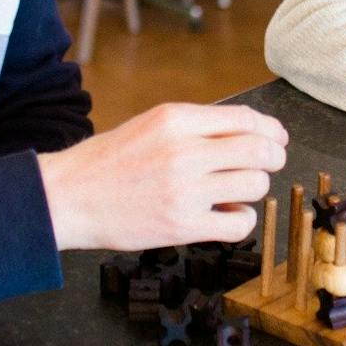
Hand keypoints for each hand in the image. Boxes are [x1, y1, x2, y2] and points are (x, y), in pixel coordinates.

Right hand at [36, 103, 287, 250]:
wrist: (68, 197)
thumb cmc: (109, 161)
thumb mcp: (151, 124)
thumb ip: (196, 126)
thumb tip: (248, 133)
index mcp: (176, 119)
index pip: (246, 119)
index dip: (271, 129)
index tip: (277, 138)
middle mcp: (184, 151)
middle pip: (259, 150)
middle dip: (274, 157)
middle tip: (270, 163)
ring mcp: (185, 190)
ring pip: (255, 185)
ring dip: (254, 188)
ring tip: (236, 190)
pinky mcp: (183, 226)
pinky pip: (240, 223)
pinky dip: (242, 219)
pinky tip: (226, 214)